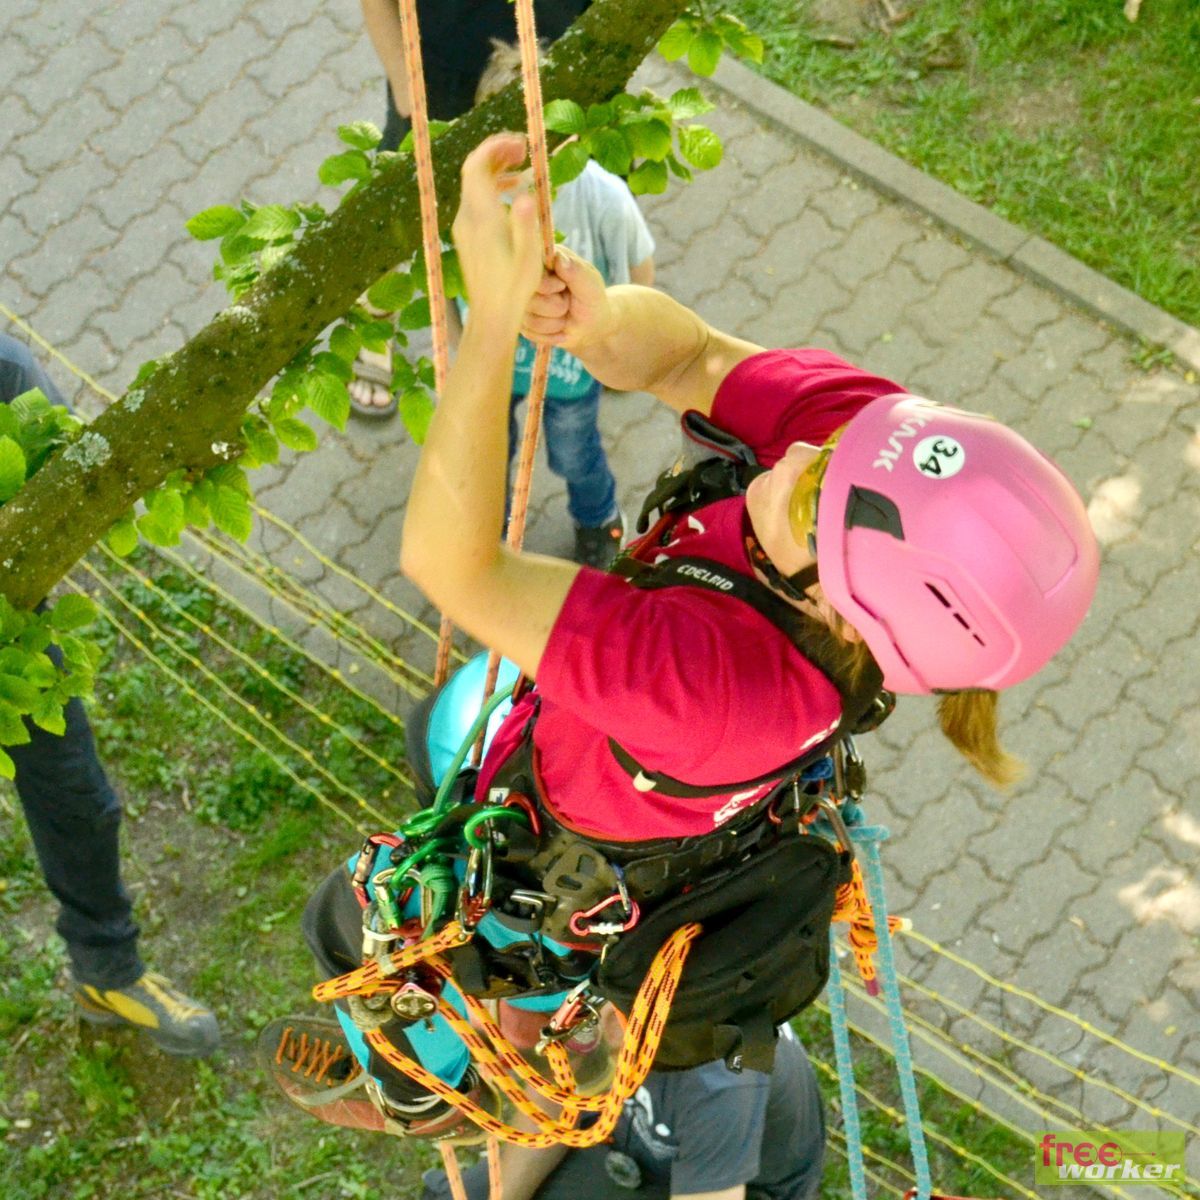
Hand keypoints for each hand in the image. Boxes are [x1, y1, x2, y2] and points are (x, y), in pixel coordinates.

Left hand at [451, 133, 543, 325]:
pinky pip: (476, 201)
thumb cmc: (514, 288)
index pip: (477, 165)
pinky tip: (513, 197)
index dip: (495, 146)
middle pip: (474, 170)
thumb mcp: (528, 256)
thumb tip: (526, 194)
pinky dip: (493, 190)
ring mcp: (464, 227)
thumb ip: (526, 222)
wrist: (491, 315)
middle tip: (523, 150)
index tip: (520, 143)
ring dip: (497, 172)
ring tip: (523, 170)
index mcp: (482, 217)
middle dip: (497, 154)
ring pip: (474, 185)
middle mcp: (467, 217)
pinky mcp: (466, 236)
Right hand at [520, 246, 612, 351]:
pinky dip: (551, 336)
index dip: (547, 285)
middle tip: (568, 302)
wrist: (590, 327)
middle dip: (556, 307)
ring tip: (565, 316)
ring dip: (555, 323)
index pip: (530, 270)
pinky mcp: (522, 321)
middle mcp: (529, 280)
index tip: (563, 286)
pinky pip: (530, 334)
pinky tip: (561, 331)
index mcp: (544, 260)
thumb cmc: (592, 300)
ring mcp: (523, 301)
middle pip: (528, 298)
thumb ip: (576, 270)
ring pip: (529, 319)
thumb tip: (559, 258)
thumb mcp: (590, 284)